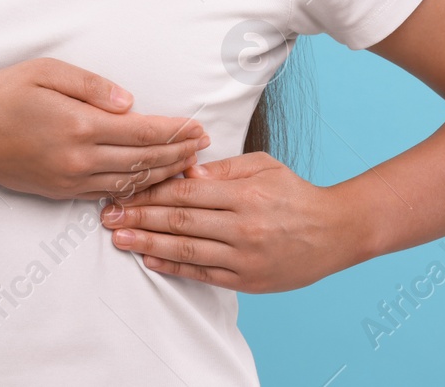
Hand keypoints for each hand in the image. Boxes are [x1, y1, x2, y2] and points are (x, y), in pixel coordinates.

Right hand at [0, 57, 211, 200]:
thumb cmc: (2, 96)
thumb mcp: (45, 71)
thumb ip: (91, 85)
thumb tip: (130, 102)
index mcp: (80, 125)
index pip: (143, 131)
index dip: (176, 131)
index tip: (199, 127)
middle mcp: (81, 159)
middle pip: (145, 160)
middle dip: (179, 152)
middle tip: (204, 144)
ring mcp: (72, 180)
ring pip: (132, 181)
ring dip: (164, 172)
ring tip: (187, 162)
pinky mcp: (63, 192)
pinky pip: (111, 192)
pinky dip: (137, 186)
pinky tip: (151, 178)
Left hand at [99, 151, 373, 292]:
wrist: (336, 232)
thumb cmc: (295, 193)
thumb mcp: (263, 166)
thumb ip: (223, 168)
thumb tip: (184, 168)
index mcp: (243, 193)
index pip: (186, 190)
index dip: (151, 191)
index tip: (124, 190)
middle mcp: (241, 226)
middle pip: (179, 220)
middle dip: (139, 217)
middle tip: (108, 216)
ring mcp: (244, 256)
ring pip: (186, 249)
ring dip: (148, 243)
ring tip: (119, 239)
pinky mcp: (247, 279)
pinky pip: (202, 273)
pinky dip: (174, 267)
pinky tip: (150, 259)